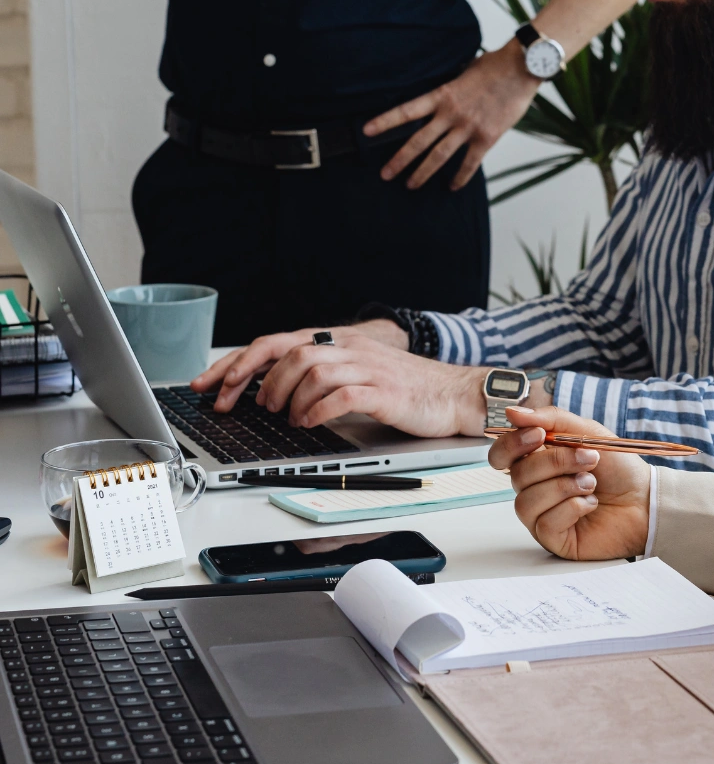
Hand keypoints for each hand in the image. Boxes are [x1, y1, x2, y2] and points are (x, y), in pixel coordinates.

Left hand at [207, 337, 488, 437]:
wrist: (455, 394)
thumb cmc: (406, 389)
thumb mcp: (357, 372)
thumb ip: (320, 374)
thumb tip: (270, 391)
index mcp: (339, 341)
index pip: (276, 342)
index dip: (237, 362)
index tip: (208, 385)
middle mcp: (350, 348)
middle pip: (289, 350)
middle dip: (254, 380)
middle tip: (241, 406)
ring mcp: (368, 367)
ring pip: (311, 369)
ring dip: (288, 396)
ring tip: (285, 416)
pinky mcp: (384, 391)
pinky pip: (341, 395)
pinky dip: (317, 410)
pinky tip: (310, 422)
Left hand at [364, 41, 539, 190]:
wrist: (521, 68)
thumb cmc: (494, 66)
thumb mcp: (463, 72)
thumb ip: (449, 90)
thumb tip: (441, 100)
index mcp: (442, 95)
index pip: (406, 110)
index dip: (385, 121)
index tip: (366, 131)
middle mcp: (451, 113)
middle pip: (419, 141)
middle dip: (400, 160)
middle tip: (385, 175)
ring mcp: (468, 127)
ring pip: (439, 156)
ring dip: (423, 173)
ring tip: (410, 185)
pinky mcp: (487, 137)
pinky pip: (469, 163)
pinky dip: (460, 177)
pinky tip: (452, 187)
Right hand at [489, 407, 650, 560]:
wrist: (645, 499)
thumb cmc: (618, 467)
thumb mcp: (586, 431)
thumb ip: (550, 419)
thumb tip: (513, 413)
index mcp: (537, 460)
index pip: (502, 454)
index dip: (512, 444)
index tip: (539, 435)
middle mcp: (535, 488)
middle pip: (517, 475)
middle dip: (555, 462)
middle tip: (588, 458)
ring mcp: (542, 514)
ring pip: (526, 500)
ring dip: (564, 487)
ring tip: (591, 484)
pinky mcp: (553, 538)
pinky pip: (544, 523)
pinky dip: (572, 508)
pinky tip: (590, 504)